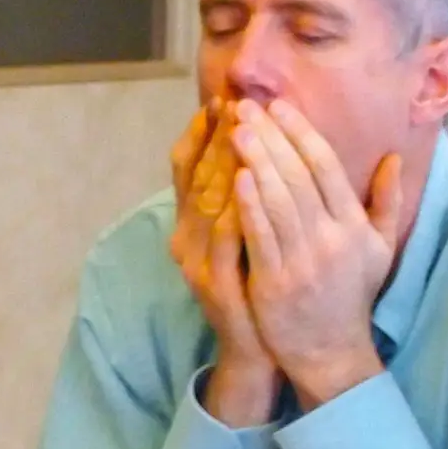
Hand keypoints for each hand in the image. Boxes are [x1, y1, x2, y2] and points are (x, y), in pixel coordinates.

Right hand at [167, 103, 277, 425]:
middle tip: (233, 104)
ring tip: (240, 131)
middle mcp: (186, 237)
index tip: (223, 99)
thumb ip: (252, 196)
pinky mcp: (214, 284)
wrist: (257, 349)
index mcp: (196, 223)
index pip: (190, 167)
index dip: (202, 133)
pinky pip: (223, 242)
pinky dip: (233, 212)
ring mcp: (196, 262)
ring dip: (222, 165)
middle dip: (216, 138)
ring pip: (207, 203)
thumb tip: (260, 149)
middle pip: (197, 177)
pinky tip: (246, 185)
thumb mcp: (252, 236)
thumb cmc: (261, 286)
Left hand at [229, 100, 407, 408]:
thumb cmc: (351, 294)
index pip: (327, 168)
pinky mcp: (276, 282)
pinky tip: (236, 177)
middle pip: (299, 177)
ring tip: (238, 129)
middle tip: (248, 106)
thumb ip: (386, 201)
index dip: (302, 133)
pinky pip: (261, 237)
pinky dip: (249, 205)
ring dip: (257, 162)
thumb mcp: (379, 248)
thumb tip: (393, 157)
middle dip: (272, 138)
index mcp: (354, 227)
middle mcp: (332, 239)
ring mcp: (303, 261)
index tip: (280, 106)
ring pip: (279, 202)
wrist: (331, 350)